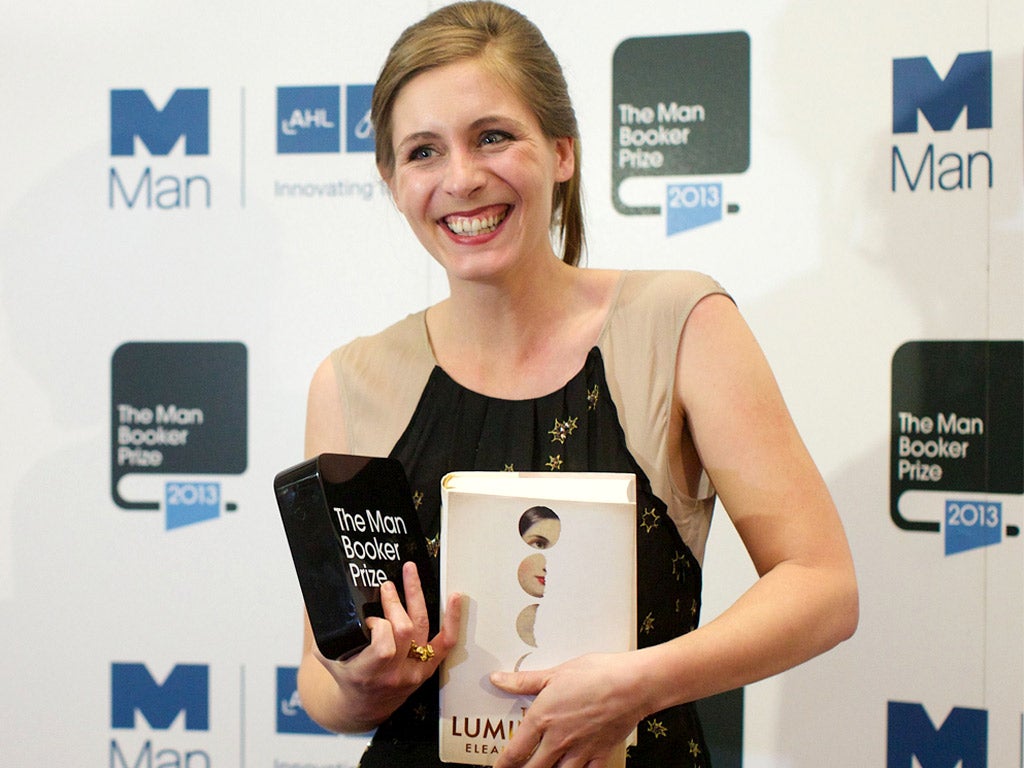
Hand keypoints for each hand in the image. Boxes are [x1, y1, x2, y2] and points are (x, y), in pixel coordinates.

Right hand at [314, 561, 461, 726]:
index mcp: (368, 674)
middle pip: (405, 631)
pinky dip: (452, 619)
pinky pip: (445, 642)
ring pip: (422, 627)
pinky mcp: (427, 667)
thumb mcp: (328, 655)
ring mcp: (415, 671)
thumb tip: (324, 598)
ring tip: (410, 572)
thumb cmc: (344, 675)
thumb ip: (326, 631)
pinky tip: (455, 597)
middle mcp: (395, 675)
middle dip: (395, 604)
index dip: (379, 626)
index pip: (384, 645)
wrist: (362, 706)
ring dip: (416, 595)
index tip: (368, 618)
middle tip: (386, 587)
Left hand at [490, 653, 642, 767]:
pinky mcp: (600, 755)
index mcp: (542, 719)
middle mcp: (558, 740)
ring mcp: (580, 751)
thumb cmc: (596, 674)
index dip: (502, 765)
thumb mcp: (555, 673)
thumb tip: (498, 680)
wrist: (632, 684)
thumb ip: (524, 681)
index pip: (515, 751)